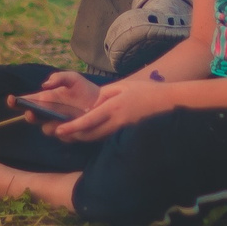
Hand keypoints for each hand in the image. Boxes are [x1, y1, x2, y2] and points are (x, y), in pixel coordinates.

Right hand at [7, 71, 101, 125]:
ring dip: (46, 125)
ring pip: (46, 129)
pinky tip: (65, 127)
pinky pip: (63, 135)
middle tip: (30, 111)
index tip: (11, 99)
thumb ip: (58, 78)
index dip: (16, 102)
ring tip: (49, 119)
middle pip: (33, 117)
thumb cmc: (84, 89)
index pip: (26, 102)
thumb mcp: (72, 78)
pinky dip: (63, 131)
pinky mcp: (70, 133)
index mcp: (46, 99)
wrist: (103, 100)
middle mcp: (49, 113)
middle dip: (29, 115)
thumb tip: (44, 86)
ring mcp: (58, 124)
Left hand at [48, 71, 177, 142]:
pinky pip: (106, 138)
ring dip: (82, 137)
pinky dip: (95, 137)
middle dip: (73, 136)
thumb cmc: (145, 92)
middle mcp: (116, 123)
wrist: (168, 103)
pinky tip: (88, 133)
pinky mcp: (126, 135)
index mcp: (113, 108)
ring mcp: (122, 131)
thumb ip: (104, 95)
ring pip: (97, 138)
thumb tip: (90, 107)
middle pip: (89, 135)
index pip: (88, 121)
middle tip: (59, 133)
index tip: (59, 129)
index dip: (72, 127)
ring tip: (69, 133)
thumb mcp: (122, 87)